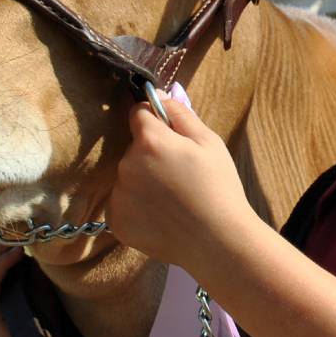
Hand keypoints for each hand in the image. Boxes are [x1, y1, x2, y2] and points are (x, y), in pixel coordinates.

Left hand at [107, 95, 253, 269]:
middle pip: (134, 148)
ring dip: (143, 182)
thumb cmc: (219, 187)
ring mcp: (118, 195)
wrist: (217, 242)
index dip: (155, 121)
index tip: (171, 137)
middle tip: (180, 174)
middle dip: (151, 154)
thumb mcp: (209, 141)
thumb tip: (158, 94)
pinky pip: (123, 204)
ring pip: (128, 176)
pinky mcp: (116, 221)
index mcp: (149, 140)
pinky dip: (137, 208)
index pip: (138, 113)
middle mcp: (126, 164)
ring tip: (173, 199)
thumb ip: (180, 113)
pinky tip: (162, 217)